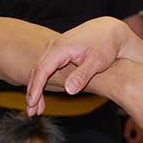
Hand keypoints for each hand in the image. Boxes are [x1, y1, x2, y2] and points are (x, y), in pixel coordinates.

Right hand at [26, 17, 142, 114]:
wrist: (111, 30)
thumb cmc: (106, 45)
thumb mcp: (96, 62)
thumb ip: (82, 75)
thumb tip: (68, 90)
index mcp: (61, 48)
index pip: (42, 70)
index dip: (36, 88)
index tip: (32, 103)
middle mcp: (54, 46)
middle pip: (37, 71)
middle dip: (32, 92)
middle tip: (31, 112)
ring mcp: (55, 48)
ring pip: (40, 70)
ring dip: (36, 89)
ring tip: (35, 109)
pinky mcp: (59, 51)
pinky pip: (46, 68)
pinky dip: (43, 82)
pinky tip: (44, 95)